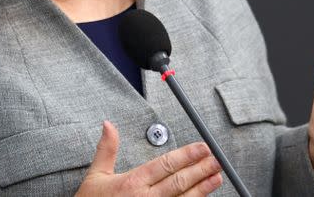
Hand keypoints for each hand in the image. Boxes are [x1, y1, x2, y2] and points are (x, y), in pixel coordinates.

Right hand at [76, 121, 222, 195]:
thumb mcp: (95, 176)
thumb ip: (107, 149)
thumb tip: (109, 125)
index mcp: (132, 183)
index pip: (166, 164)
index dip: (187, 155)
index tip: (202, 147)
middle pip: (179, 182)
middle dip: (201, 169)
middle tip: (217, 159)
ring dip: (202, 189)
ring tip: (216, 177)